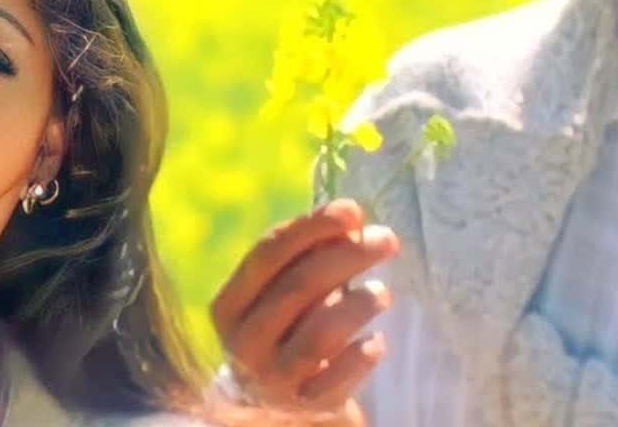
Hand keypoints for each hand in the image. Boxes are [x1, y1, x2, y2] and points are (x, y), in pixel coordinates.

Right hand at [211, 199, 399, 418]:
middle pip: (298, 287)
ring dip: (358, 305)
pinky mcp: (303, 407)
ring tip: (383, 293)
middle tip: (386, 240)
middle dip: (348, 256)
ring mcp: (271, 379)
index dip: (312, 227)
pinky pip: (336, 380)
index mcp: (230, 304)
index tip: (353, 210)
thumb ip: (311, 255)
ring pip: (318, 334)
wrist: (276, 405)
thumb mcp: (288, 291)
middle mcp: (244, 342)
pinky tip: (377, 342)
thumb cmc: (288, 329)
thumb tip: (350, 219)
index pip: (268, 253)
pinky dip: (360, 357)